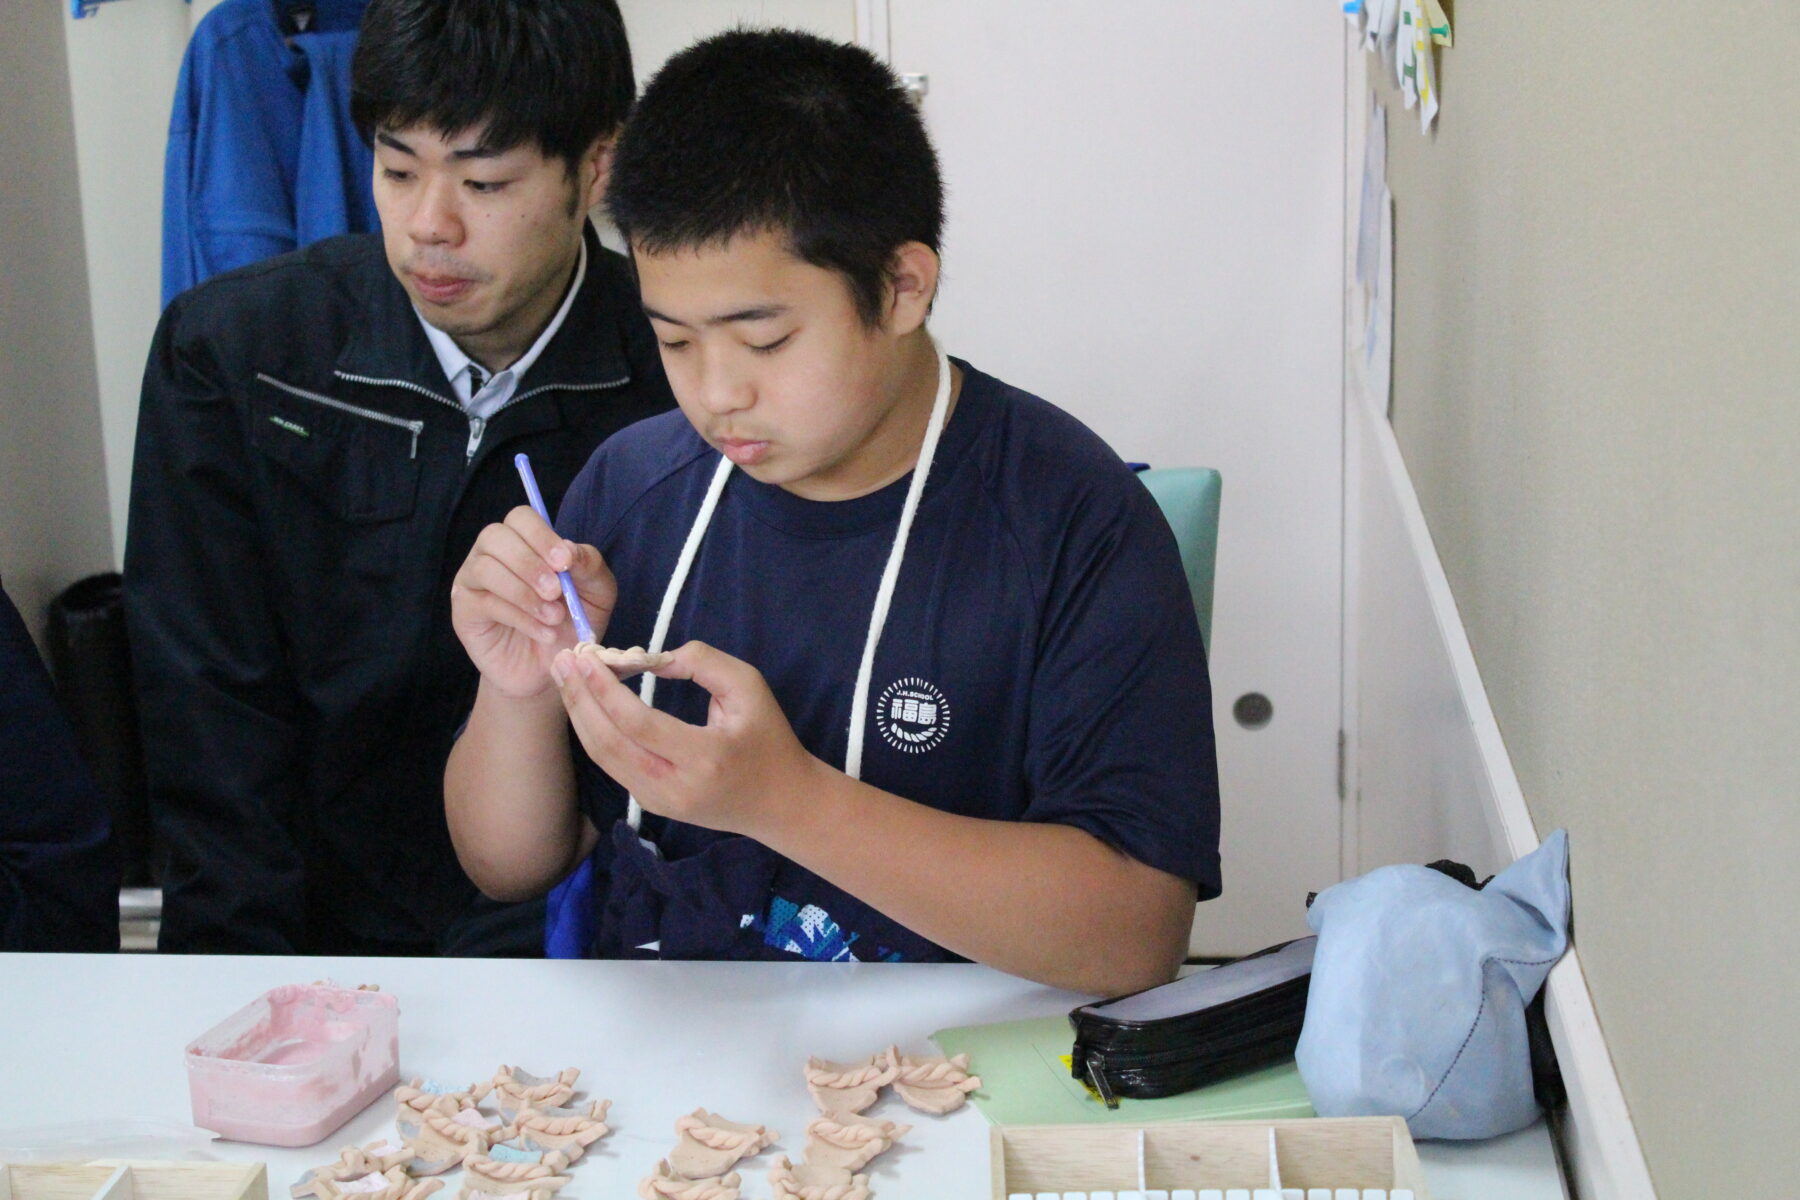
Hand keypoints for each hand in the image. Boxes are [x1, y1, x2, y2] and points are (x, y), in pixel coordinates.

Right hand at [451, 506, 614, 698]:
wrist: (553, 669)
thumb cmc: (572, 624)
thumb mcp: (597, 594)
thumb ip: (589, 565)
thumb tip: (567, 548)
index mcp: (525, 542)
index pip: (521, 517)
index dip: (541, 535)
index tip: (564, 562)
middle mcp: (493, 554)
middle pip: (494, 535)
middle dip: (529, 562)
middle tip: (555, 591)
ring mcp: (473, 581)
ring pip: (485, 568)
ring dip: (524, 593)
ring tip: (554, 618)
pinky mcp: (465, 611)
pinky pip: (485, 602)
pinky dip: (519, 617)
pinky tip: (543, 632)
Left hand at [551, 639, 823, 836]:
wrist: (780, 803)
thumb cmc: (768, 739)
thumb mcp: (750, 687)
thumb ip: (703, 662)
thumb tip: (650, 658)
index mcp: (704, 758)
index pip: (638, 723)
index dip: (605, 689)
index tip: (587, 656)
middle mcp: (673, 787)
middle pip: (608, 743)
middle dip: (579, 699)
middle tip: (562, 661)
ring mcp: (658, 802)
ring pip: (603, 758)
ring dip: (579, 715)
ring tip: (564, 678)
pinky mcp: (650, 804)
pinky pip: (613, 765)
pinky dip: (593, 731)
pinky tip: (585, 704)